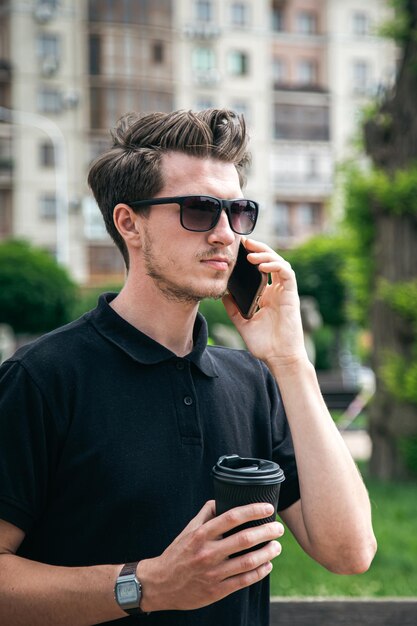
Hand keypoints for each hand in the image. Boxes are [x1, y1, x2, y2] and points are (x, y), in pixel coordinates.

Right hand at [137, 500, 283, 611]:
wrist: (161, 584)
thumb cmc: (177, 553)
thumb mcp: (188, 530)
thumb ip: (206, 514)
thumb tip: (222, 500)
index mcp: (201, 535)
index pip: (232, 517)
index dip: (253, 511)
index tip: (268, 508)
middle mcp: (207, 553)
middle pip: (244, 539)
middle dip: (266, 531)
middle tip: (278, 528)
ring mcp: (213, 573)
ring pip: (248, 561)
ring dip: (267, 553)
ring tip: (276, 546)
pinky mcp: (217, 591)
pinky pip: (244, 580)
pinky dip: (259, 572)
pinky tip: (267, 565)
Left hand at [223, 238, 306, 367]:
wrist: (279, 358)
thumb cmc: (265, 344)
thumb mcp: (242, 323)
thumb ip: (234, 309)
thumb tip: (223, 294)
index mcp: (267, 296)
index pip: (261, 270)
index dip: (252, 257)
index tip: (238, 250)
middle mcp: (277, 291)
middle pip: (270, 262)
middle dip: (258, 249)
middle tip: (244, 242)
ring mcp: (285, 293)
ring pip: (280, 263)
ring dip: (266, 255)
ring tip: (251, 253)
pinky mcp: (291, 295)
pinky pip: (287, 273)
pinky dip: (275, 266)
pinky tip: (261, 266)